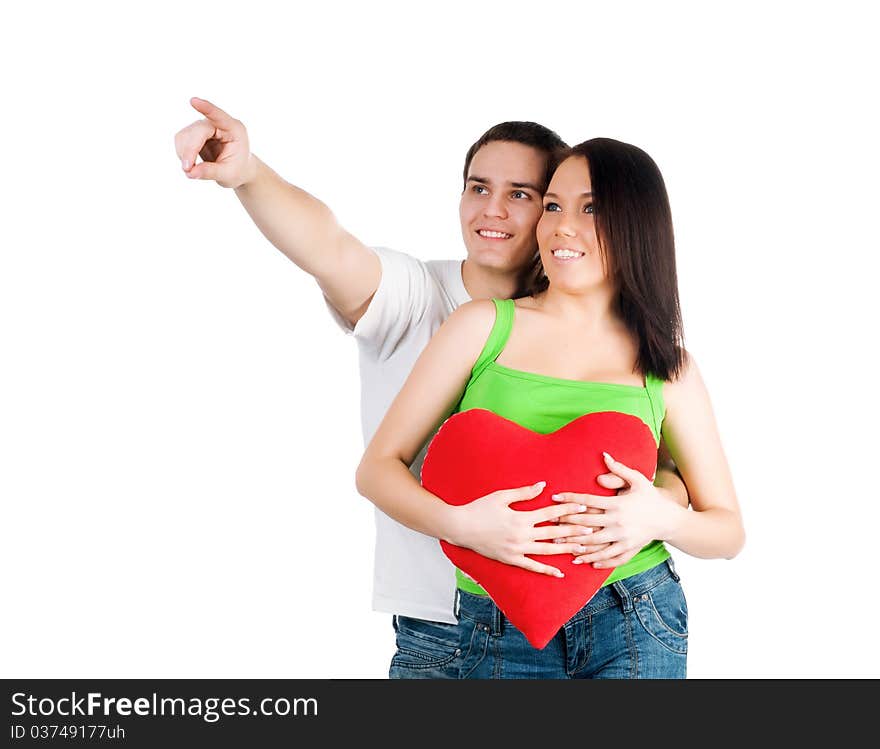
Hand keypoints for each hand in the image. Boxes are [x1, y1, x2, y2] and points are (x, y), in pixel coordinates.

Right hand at [174, 97, 253, 187]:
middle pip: (196, 131)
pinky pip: (181, 140)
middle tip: (187, 170)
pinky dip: (182, 153)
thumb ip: (211, 172)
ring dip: (184, 153)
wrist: (237, 169)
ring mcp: (205, 126)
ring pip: (185, 135)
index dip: (206, 109)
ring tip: (192, 170)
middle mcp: (219, 123)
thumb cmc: (238, 170)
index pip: (219, 116)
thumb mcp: (229, 174)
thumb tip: (190, 172)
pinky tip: (191, 163)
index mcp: (234, 129)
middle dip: (189, 150)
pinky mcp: (194, 132)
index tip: (193, 101)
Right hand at [451, 481, 592, 577]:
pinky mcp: (511, 560)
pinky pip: (532, 567)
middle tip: (592, 529)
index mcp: (521, 518)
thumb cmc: (479, 509)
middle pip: (553, 533)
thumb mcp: (501, 496)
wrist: (460, 528)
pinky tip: (559, 573)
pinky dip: (546, 570)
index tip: (583, 507)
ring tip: (582, 548)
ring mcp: (517, 550)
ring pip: (547, 551)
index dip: (568, 510)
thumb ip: (524, 493)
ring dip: (565, 549)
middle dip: (574, 530)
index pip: (550, 514)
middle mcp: (522, 535)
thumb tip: (543, 485)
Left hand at [551, 453, 680, 568]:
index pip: (588, 501)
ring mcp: (623, 538)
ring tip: (559, 544)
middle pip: (586, 524)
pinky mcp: (628, 549)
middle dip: (567, 523)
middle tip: (550, 522)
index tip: (555, 497)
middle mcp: (618, 522)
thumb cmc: (650, 496)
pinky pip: (609, 557)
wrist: (668, 518)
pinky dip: (595, 560)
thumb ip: (619, 469)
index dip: (570, 499)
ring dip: (576, 544)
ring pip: (595, 543)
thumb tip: (604, 455)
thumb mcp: (638, 480)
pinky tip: (582, 561)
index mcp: (617, 505)